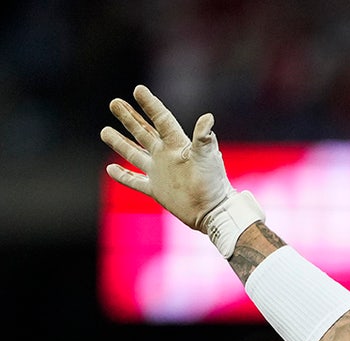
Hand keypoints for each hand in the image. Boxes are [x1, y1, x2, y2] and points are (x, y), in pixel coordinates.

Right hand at [100, 84, 234, 230]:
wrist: (213, 210)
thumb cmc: (213, 183)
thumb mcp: (207, 158)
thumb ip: (203, 138)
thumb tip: (208, 117)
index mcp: (177, 145)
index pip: (161, 120)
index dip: (150, 104)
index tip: (138, 89)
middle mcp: (165, 156)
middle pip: (143, 132)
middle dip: (128, 117)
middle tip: (114, 102)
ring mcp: (159, 172)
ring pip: (134, 154)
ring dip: (120, 142)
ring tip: (104, 130)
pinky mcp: (156, 190)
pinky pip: (135, 181)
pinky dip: (122, 176)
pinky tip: (110, 168)